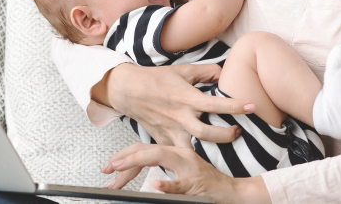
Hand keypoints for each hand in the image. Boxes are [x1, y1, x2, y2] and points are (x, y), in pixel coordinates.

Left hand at [102, 143, 270, 202]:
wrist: (232, 192)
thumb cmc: (207, 183)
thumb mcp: (182, 171)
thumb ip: (164, 166)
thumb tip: (140, 170)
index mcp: (176, 152)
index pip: (145, 148)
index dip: (125, 154)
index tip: (110, 164)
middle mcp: (181, 155)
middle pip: (147, 149)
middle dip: (124, 157)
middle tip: (107, 167)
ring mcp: (189, 167)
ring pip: (160, 157)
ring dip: (136, 161)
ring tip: (119, 168)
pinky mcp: (197, 183)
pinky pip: (180, 183)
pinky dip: (167, 184)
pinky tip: (156, 185)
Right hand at [106, 63, 253, 146]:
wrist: (128, 90)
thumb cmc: (156, 79)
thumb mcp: (183, 70)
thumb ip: (206, 71)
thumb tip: (224, 73)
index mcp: (186, 97)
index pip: (215, 104)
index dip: (235, 105)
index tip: (252, 106)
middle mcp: (179, 116)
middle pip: (207, 133)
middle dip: (227, 135)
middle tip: (239, 131)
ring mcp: (170, 130)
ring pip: (193, 147)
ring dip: (211, 149)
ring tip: (224, 145)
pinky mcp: (163, 139)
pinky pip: (179, 152)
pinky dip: (192, 154)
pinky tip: (204, 153)